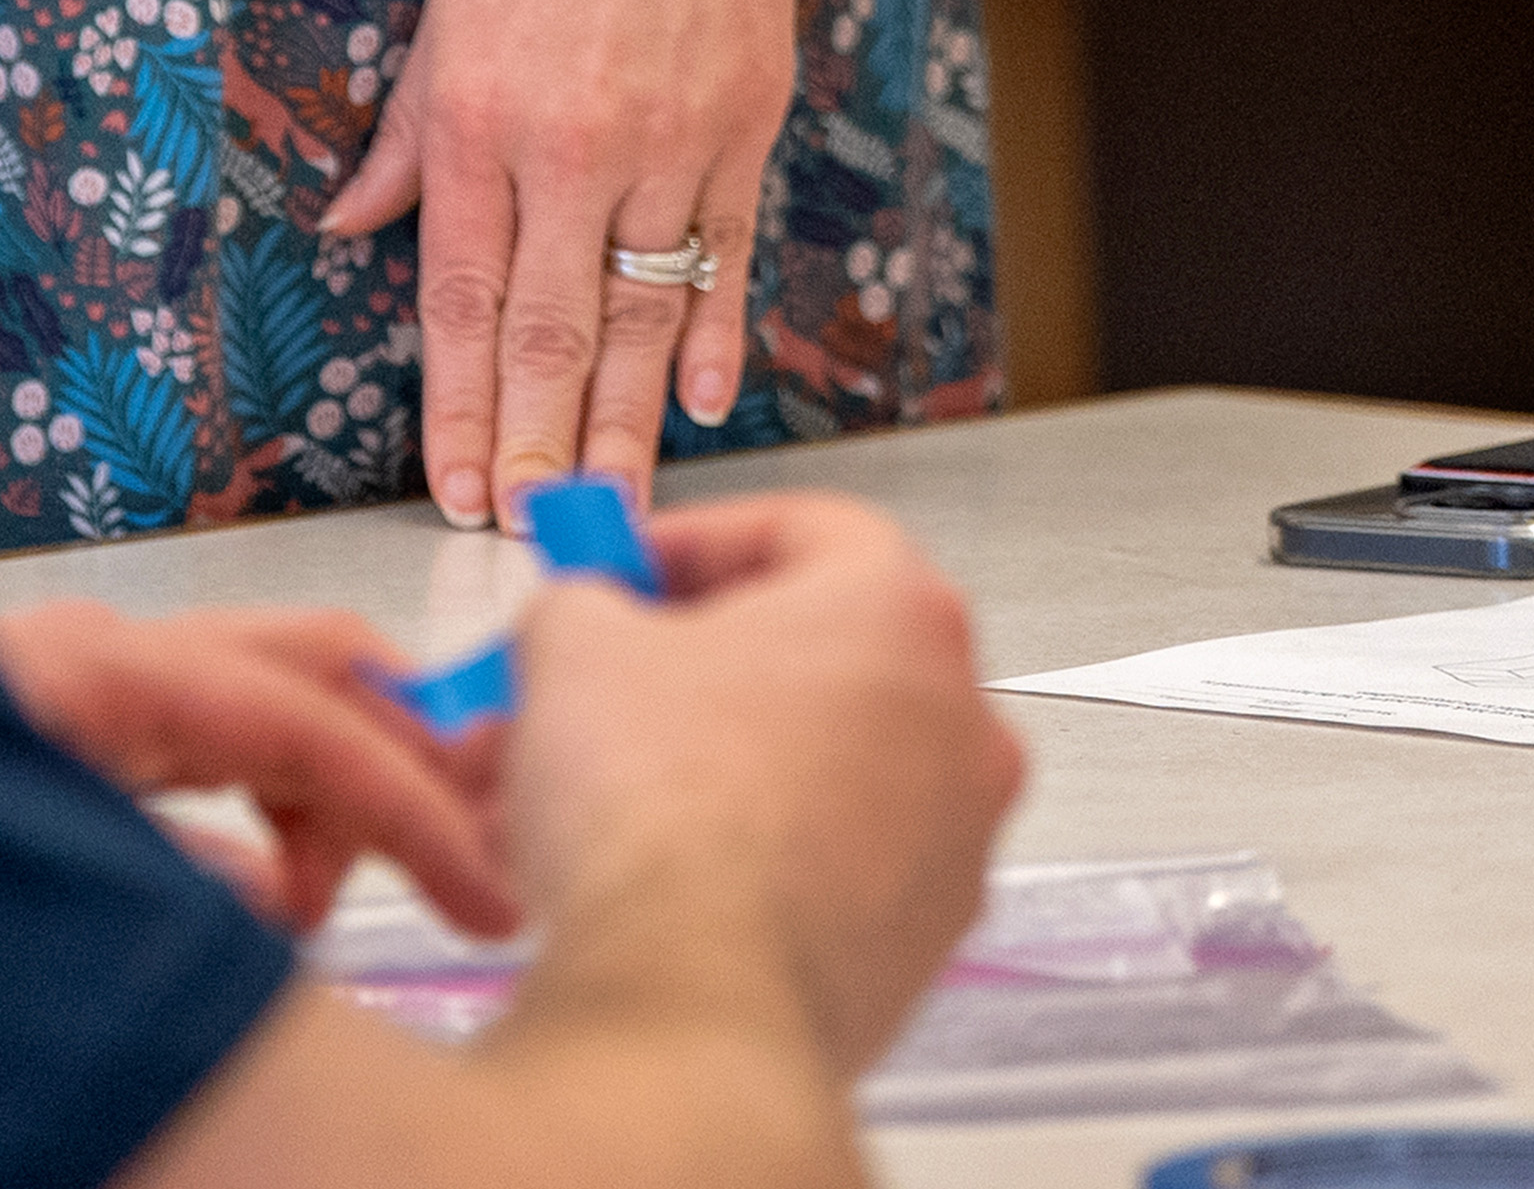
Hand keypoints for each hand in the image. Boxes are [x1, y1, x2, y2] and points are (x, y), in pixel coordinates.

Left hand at [0, 600, 522, 936]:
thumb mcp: (35, 873)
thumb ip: (174, 889)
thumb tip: (279, 907)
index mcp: (97, 675)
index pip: (306, 722)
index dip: (415, 808)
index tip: (493, 900)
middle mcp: (99, 654)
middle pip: (307, 666)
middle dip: (405, 749)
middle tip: (484, 852)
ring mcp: (80, 685)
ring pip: (263, 712)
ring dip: (336, 794)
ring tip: (375, 904)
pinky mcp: (62, 731)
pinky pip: (203, 760)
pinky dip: (264, 819)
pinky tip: (270, 904)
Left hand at [320, 0, 860, 520]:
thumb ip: (408, 126)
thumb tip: (355, 220)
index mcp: (479, 111)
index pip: (458, 297)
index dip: (455, 407)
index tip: (454, 488)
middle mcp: (572, 142)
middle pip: (548, 331)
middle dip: (532, 446)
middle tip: (524, 538)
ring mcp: (670, 139)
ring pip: (642, 315)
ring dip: (623, 425)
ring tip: (606, 509)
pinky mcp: (746, 123)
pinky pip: (725, 254)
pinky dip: (715, 334)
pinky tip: (704, 402)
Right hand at [506, 492, 1021, 1075]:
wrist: (692, 1006)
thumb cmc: (667, 823)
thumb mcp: (575, 639)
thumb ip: (585, 601)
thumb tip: (584, 622)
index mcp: (901, 613)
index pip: (802, 528)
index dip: (693, 542)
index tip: (630, 569)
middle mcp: (958, 723)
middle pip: (813, 655)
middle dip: (694, 665)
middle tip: (615, 673)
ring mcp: (953, 843)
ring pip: (816, 769)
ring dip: (712, 764)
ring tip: (605, 786)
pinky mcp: (923, 945)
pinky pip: (827, 866)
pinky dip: (748, 856)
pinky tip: (655, 872)